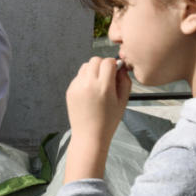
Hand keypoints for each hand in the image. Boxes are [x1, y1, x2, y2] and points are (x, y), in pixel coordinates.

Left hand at [63, 57, 131, 181]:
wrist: (89, 135)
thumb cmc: (108, 120)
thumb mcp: (123, 101)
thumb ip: (125, 81)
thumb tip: (121, 67)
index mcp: (103, 87)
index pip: (108, 62)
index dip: (113, 65)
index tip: (116, 72)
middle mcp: (88, 84)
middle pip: (95, 60)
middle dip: (103, 65)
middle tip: (107, 77)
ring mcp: (77, 87)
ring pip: (85, 66)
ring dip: (93, 70)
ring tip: (98, 84)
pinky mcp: (70, 90)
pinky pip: (78, 76)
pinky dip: (85, 79)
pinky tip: (90, 92)